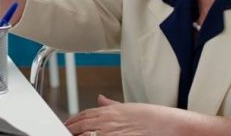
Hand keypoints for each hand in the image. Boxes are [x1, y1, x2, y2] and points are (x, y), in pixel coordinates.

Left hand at [65, 95, 184, 135]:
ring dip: (76, 134)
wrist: (167, 125)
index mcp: (109, 111)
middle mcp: (107, 121)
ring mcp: (110, 132)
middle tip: (63, 132)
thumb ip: (112, 105)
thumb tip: (100, 98)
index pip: (84, 114)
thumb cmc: (152, 118)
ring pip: (85, 134)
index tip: (67, 124)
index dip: (73, 120)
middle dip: (70, 129)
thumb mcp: (129, 108)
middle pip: (81, 125)